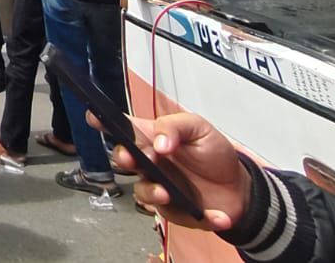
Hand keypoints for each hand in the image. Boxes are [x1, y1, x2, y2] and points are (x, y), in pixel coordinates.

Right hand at [99, 112, 251, 231]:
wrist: (240, 188)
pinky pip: (180, 217)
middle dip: (123, 158)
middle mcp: (150, 164)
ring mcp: (160, 188)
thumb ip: (175, 127)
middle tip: (135, 158)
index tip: (94, 117)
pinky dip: (200, 217)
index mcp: (152, 139)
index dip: (103, 122)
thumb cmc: (214, 154)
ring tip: (168, 193)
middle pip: (123, 160)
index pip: (122, 128)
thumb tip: (158, 142)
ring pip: (142, 192)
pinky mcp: (176, 212)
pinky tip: (214, 214)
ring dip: (152, 193)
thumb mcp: (199, 128)